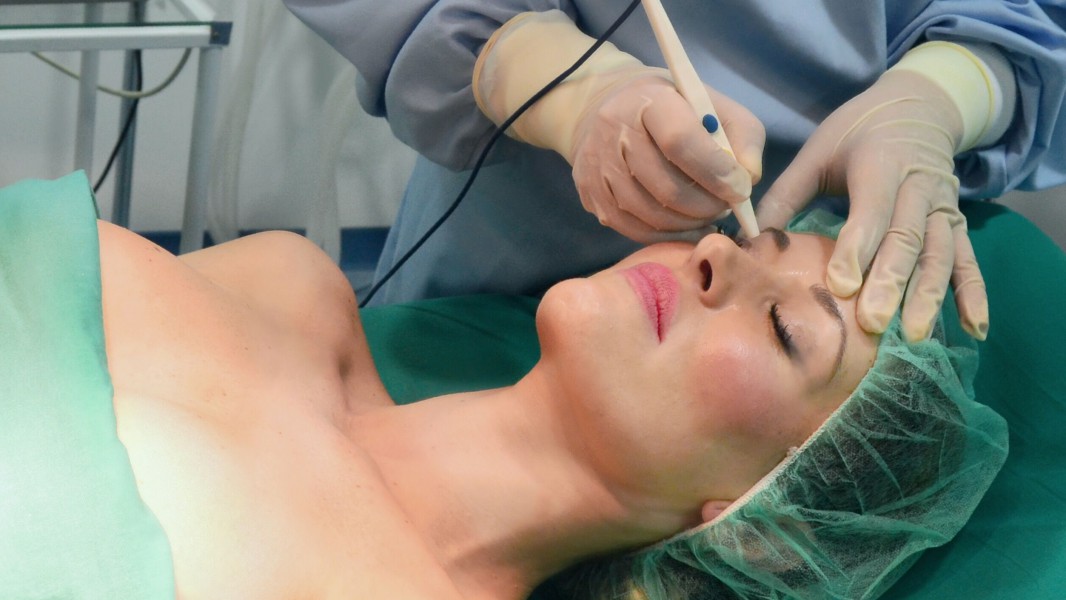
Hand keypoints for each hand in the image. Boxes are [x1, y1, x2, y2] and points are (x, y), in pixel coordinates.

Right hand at [566, 72, 763, 242]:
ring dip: (689, 223)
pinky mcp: (589, 194)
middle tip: (725, 206)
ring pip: (651, 215)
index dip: (716, 171)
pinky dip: (667, 235)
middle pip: (667, 187)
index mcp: (648, 101)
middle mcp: (614, 133)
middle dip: (707, 205)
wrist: (605, 107)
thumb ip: (742, 137)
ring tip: (707, 213)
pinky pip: (634, 229)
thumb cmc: (671, 107)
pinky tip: (685, 226)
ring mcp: (598, 167)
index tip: (740, 189)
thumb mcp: (712, 105)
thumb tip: (749, 179)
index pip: (680, 141)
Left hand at [756, 70, 988, 341]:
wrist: (920, 104)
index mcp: (880, 163)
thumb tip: (750, 240)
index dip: (857, 248)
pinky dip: (973, 294)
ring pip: (939, 253)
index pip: (871, 210)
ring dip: (929, 295)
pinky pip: (968, 259)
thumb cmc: (857, 131)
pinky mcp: (957, 222)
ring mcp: (943, 206)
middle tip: (871, 323)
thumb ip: (786, 194)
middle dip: (890, 282)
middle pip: (907, 238)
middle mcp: (919, 186)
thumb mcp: (818, 150)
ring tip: (913, 334)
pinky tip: (974, 329)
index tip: (840, 285)